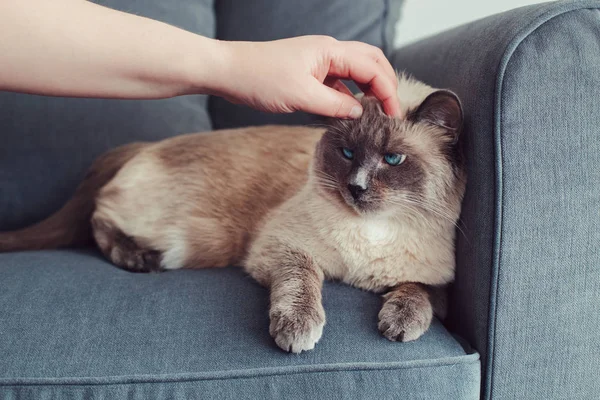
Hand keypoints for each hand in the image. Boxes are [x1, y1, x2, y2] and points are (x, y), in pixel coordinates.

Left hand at [210, 36, 401, 118]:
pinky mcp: (309, 74)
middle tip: (391, 110)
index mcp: (331, 51)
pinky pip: (337, 84)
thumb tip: (360, 113)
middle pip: (370, 63)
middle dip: (385, 84)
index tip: (394, 114)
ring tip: (375, 114)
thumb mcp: (302, 96)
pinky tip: (349, 113)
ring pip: (355, 73)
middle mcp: (329, 52)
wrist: (229, 72)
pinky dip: (348, 97)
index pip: (372, 67)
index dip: (387, 91)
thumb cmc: (260, 78)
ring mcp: (319, 63)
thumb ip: (335, 106)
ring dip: (368, 90)